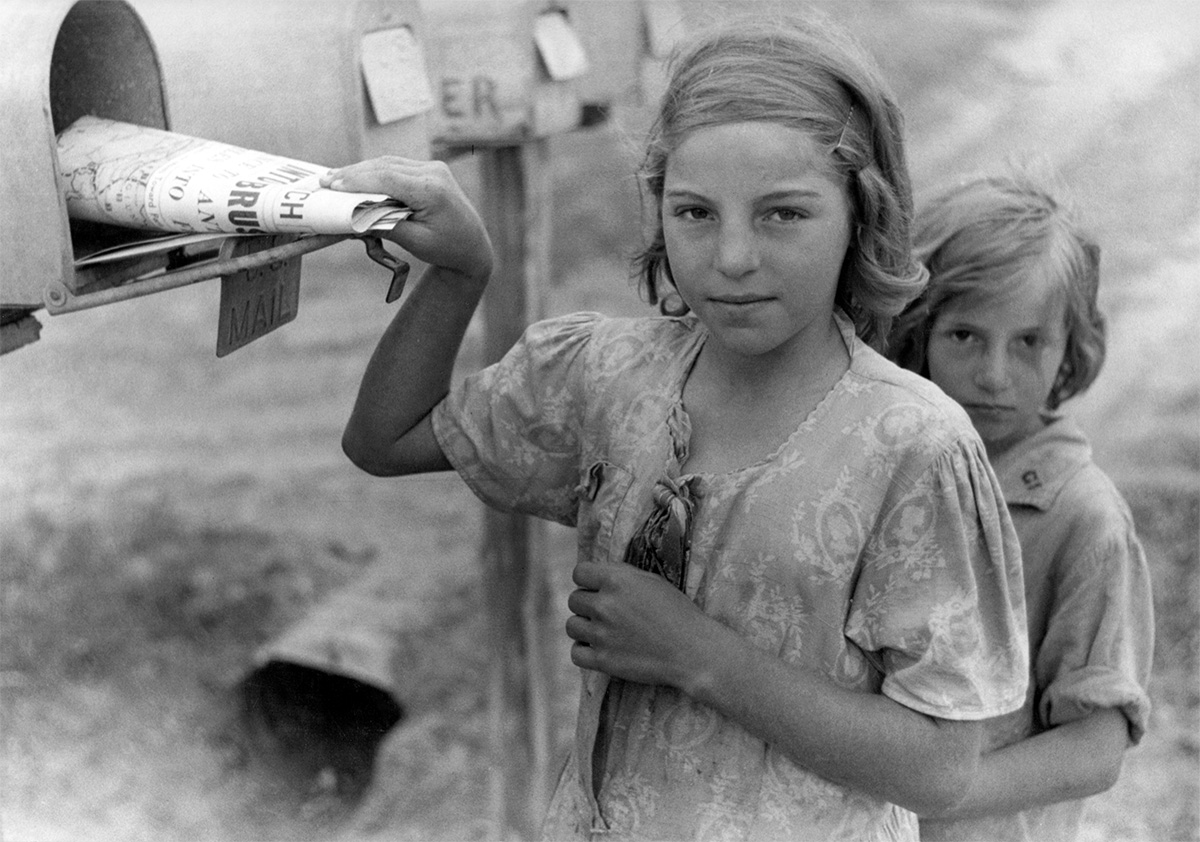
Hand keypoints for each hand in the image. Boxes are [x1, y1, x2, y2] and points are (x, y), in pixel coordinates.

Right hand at [321, 157, 492, 283]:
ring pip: (388, 164)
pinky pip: (397, 167)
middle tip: (324, 181)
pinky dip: (375, 173)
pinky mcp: (429, 170)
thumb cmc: (446, 249)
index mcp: (432, 191)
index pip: (387, 178)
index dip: (357, 180)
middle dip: (353, 174)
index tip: (332, 184)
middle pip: (384, 167)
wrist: (472, 245)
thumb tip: (353, 216)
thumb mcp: (414, 241)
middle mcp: (434, 173)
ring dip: (361, 171)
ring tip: (334, 179)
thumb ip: (385, 225)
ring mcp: (433, 168)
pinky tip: (356, 177)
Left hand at [565, 561, 717, 689]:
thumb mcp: (652, 581)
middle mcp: (604, 605)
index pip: (579, 572)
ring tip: (602, 631)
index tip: (597, 588)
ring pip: (571, 626)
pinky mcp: (603, 660)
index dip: (588, 580)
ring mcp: (601, 634)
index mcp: (616, 580)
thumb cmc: (677, 612)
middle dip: (588, 604)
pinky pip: (576, 653)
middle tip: (607, 612)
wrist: (693, 650)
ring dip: (584, 627)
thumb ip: (621, 575)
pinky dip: (584, 651)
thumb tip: (598, 574)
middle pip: (574, 600)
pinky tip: (598, 648)